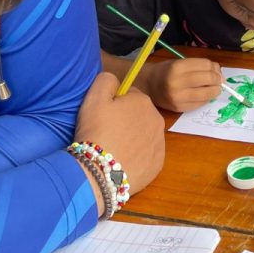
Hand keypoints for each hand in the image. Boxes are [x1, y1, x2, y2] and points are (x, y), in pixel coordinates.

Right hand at [74, 73, 164, 199]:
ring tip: (114, 149)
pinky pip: (146, 155)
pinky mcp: (157, 165)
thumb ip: (106, 80)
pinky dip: (136, 157)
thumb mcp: (93, 97)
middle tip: (107, 133)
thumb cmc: (96, 131)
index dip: (114, 104)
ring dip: (132, 138)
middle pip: (139, 116)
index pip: (129, 96)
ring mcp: (160, 144)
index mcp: (143, 101)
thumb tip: (116, 81)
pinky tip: (122, 161)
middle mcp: (158, 120)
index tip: (103, 116)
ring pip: (144, 135)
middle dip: (126, 121)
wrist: (101, 172)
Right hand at [143, 58, 222, 111]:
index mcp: (177, 67)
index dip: (214, 67)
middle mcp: (177, 82)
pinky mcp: (180, 108)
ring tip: (215, 88)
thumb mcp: (180, 62)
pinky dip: (206, 98)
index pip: (205, 65)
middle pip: (208, 78)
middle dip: (217, 79)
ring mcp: (178, 97)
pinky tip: (204, 95)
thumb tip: (220, 74)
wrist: (148, 85)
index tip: (216, 70)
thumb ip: (199, 66)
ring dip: (215, 90)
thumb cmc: (166, 71)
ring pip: (207, 93)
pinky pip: (200, 103)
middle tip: (218, 79)